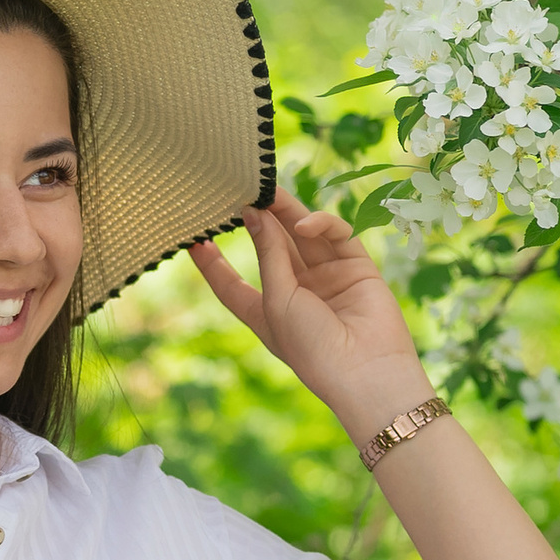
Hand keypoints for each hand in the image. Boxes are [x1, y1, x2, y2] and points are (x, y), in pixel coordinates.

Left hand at [187, 198, 426, 435]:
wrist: (366, 371)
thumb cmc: (312, 347)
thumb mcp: (277, 300)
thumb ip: (268, 254)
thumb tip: (254, 212)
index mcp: (267, 312)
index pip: (232, 284)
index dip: (213, 264)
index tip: (193, 238)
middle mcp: (297, 292)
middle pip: (272, 247)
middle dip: (258, 219)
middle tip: (242, 189)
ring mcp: (328, 278)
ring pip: (303, 234)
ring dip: (286, 211)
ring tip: (267, 192)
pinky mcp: (357, 267)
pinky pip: (337, 236)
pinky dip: (320, 224)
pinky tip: (302, 224)